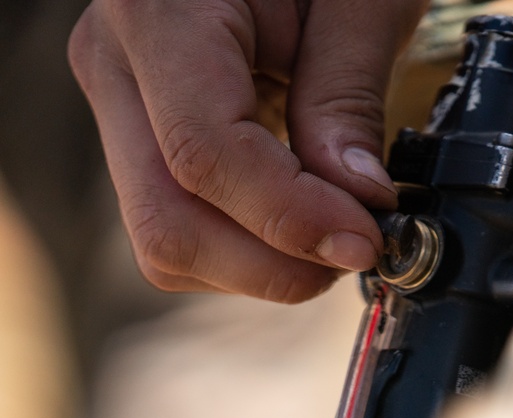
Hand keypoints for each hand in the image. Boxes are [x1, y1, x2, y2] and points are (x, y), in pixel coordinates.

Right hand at [69, 0, 427, 301]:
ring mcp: (120, 105)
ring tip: (331, 231)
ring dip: (260, 264)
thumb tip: (358, 199)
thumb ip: (347, 93)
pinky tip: (298, 216)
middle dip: (272, 264)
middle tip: (354, 250)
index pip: (204, 153)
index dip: (290, 216)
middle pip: (168, 222)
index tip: (364, 238)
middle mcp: (116, 65)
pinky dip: (246, 245)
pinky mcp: (142, 135)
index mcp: (159, 13)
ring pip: (166, 241)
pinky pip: (179, 224)